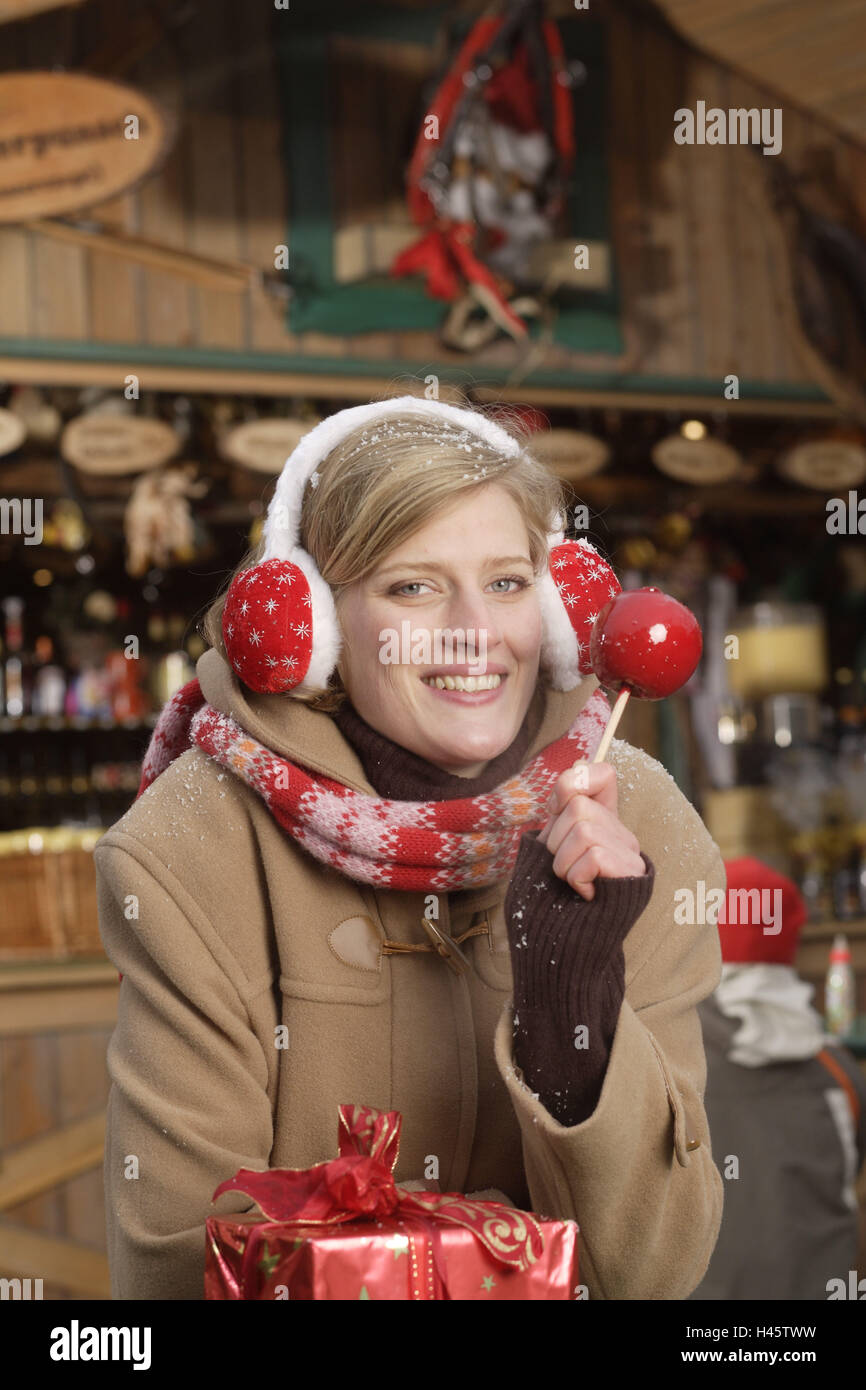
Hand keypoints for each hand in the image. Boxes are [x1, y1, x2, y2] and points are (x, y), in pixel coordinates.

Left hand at [536, 761, 644, 901]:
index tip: (556, 810)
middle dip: (555, 840)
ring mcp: (629, 851)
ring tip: (572, 882)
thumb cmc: (552, 897)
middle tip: (562, 868)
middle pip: (578, 806)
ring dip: (563, 863)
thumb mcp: (552, 846)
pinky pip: (593, 855)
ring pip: (583, 830)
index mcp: (601, 820)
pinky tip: (584, 893)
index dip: (572, 783)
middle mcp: (620, 831)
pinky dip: (577, 877)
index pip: (602, 773)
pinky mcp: (631, 872)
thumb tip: (579, 765)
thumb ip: (562, 811)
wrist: (564, 942)